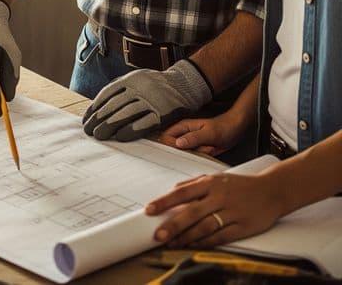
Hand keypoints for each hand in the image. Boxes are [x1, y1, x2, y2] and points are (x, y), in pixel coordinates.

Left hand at [82, 59, 211, 140]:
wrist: (184, 85)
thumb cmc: (156, 86)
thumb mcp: (138, 79)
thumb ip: (121, 89)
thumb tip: (99, 105)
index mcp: (131, 79)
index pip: (107, 94)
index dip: (95, 107)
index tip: (86, 119)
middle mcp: (139, 88)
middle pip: (114, 105)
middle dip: (99, 119)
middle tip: (89, 131)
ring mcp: (151, 100)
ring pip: (126, 114)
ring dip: (110, 126)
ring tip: (99, 135)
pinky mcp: (162, 113)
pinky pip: (144, 123)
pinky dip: (131, 130)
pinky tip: (120, 137)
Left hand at [145, 170, 283, 247]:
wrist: (272, 190)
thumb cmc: (241, 185)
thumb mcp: (217, 177)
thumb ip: (194, 183)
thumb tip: (174, 189)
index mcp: (211, 182)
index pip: (182, 192)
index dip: (165, 202)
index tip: (150, 210)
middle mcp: (219, 196)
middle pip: (191, 212)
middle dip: (172, 224)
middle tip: (158, 234)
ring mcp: (231, 212)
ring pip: (204, 227)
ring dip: (186, 236)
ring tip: (172, 242)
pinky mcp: (242, 227)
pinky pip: (221, 237)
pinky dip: (206, 242)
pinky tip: (194, 245)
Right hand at [161, 110, 247, 156]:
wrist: (236, 129)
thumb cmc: (223, 127)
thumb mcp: (208, 133)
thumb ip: (193, 138)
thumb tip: (178, 144)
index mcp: (183, 127)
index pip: (166, 137)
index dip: (168, 146)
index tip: (178, 152)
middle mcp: (185, 134)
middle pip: (176, 148)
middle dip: (188, 153)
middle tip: (202, 147)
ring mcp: (192, 142)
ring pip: (187, 155)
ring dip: (199, 154)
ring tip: (210, 146)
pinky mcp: (199, 149)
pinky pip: (196, 157)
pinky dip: (203, 157)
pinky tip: (212, 150)